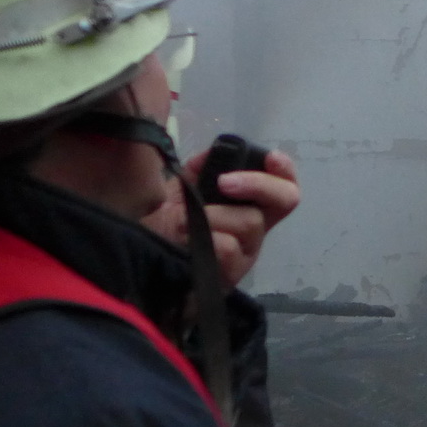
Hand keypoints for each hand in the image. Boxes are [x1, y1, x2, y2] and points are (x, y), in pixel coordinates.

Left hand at [145, 148, 300, 286]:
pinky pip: (229, 247)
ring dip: (213, 215)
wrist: (140, 268)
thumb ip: (198, 170)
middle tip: (224, 183)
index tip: (270, 159)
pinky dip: (206, 239)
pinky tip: (186, 242)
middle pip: (286, 199)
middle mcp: (255, 228)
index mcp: (248, 206)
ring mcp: (246, 253)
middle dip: (258, 184)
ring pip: (250, 221)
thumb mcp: (178, 191)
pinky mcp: (231, 275)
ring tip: (183, 223)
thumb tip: (215, 151)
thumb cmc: (163, 230)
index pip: (284, 184)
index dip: (284, 169)